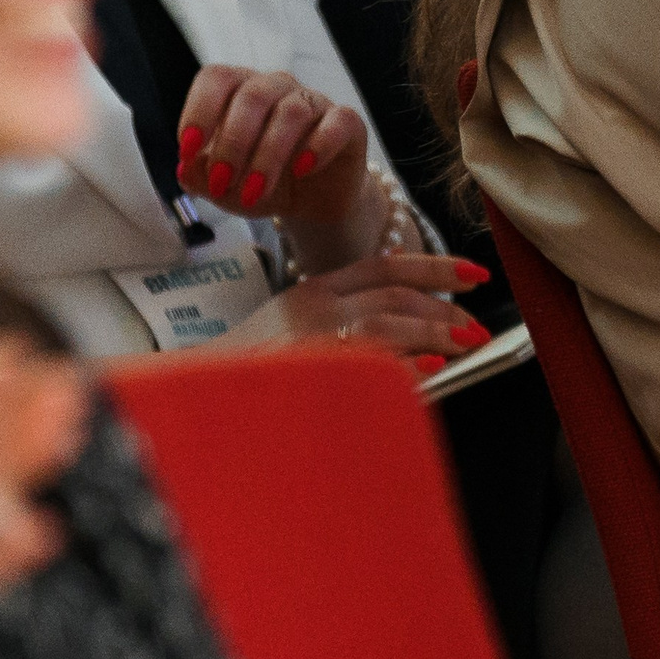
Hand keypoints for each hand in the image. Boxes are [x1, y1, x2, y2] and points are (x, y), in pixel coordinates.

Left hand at [176, 66, 377, 252]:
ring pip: (291, 112)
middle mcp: (276, 88)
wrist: (311, 203)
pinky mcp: (347, 123)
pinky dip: (319, 146)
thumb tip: (185, 168)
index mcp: (240, 92)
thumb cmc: (262, 183)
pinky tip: (302, 170)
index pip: (217, 79)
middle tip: (222, 183)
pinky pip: (338, 122)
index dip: (199, 110)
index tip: (188, 149)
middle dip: (232, 144)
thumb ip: (200, 176)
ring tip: (255, 193)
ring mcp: (314, 102)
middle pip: (252, 96)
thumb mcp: (224, 187)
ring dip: (268, 157)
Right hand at [225, 251, 491, 370]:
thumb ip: (347, 327)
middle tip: (479, 326)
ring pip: (385, 317)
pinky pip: (362, 360)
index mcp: (313, 290)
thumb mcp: (295, 336)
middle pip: (394, 290)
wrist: (181, 393)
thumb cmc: (245, 376)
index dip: (436, 265)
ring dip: (434, 330)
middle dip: (444, 305)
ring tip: (468, 342)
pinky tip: (429, 368)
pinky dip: (400, 363)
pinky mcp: (301, 365)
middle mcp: (312, 303)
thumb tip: (418, 348)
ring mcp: (306, 332)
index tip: (476, 273)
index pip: (386, 264)